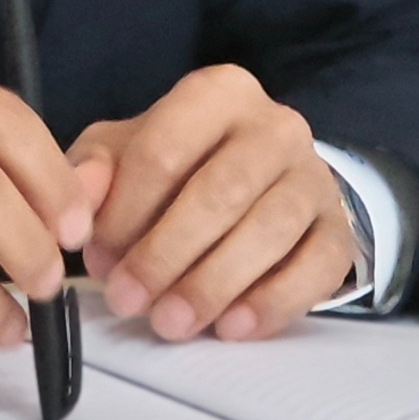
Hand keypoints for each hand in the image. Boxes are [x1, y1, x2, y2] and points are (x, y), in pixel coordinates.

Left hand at [71, 64, 354, 343]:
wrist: (262, 182)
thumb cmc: (181, 166)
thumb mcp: (125, 152)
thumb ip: (94, 169)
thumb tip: (79, 197)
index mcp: (219, 93)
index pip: (166, 148)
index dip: (126, 210)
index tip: (98, 255)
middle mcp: (275, 126)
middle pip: (221, 191)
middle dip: (166, 253)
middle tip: (128, 300)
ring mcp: (315, 177)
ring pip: (270, 230)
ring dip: (212, 284)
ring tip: (170, 322)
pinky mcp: (339, 229)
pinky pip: (316, 268)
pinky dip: (272, 302)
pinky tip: (231, 326)